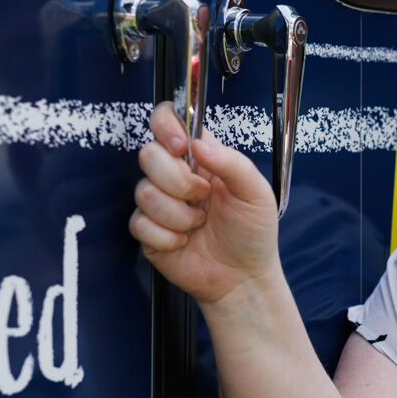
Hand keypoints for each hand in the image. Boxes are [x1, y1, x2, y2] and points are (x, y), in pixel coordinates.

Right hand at [129, 102, 280, 307]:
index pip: (166, 120)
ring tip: (200, 224)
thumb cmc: (253, 232)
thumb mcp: (256, 192)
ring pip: (143, 193)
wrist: (243, 277)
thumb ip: (232, 162)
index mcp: (199, 157)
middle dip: (178, 181)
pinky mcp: (148, 232)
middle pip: (148, 155)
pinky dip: (168, 237)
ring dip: (179, 215)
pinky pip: (140, 224)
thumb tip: (197, 143)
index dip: (165, 126)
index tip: (182, 148)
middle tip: (203, 198)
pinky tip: (185, 242)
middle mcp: (174, 175)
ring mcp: (158, 203)